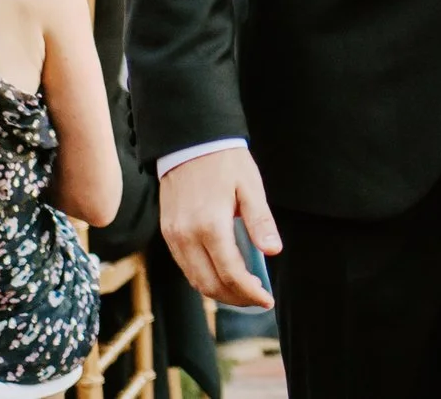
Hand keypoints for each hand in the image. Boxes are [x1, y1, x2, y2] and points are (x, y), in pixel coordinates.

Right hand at [158, 147, 278, 307]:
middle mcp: (186, 237)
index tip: (267, 299)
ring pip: (194, 280)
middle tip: (257, 299)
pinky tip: (221, 275)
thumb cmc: (224, 161)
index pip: (231, 274)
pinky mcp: (167, 233)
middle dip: (236, 298)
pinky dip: (203, 278)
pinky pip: (185, 266)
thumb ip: (260, 222)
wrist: (188, 142)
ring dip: (219, 292)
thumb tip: (273, 251)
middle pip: (210, 285)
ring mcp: (173, 237)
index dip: (250, 292)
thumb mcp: (250, 187)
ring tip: (243, 292)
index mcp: (210, 226)